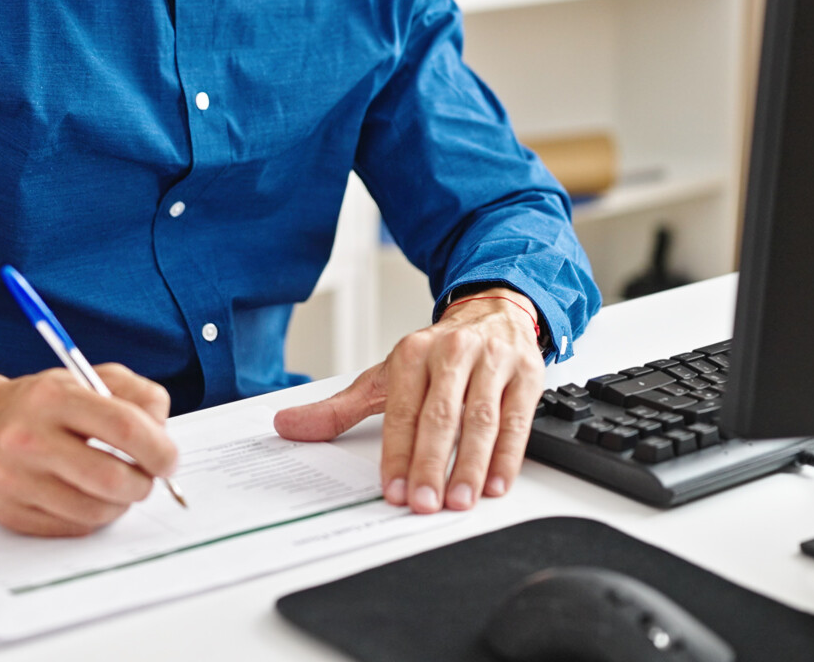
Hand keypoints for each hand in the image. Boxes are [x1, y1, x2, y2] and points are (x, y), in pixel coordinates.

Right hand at [0, 363, 177, 536]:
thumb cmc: (45, 404)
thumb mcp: (89, 378)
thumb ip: (137, 395)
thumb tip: (163, 434)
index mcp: (54, 396)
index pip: (124, 427)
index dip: (158, 448)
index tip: (168, 459)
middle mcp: (28, 437)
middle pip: (111, 479)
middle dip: (143, 484)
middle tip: (146, 478)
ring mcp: (15, 479)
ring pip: (95, 511)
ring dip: (120, 504)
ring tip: (115, 485)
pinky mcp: (9, 512)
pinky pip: (73, 528)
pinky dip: (92, 517)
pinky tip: (85, 495)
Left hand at [273, 290, 544, 512]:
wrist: (493, 310)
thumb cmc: (437, 353)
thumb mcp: (387, 376)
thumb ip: (340, 409)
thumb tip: (287, 426)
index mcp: (413, 354)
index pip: (402, 411)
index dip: (397, 454)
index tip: (392, 491)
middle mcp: (453, 354)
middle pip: (441, 416)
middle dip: (430, 464)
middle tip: (423, 503)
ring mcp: (493, 363)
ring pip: (481, 420)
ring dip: (471, 465)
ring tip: (459, 500)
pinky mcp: (527, 375)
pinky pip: (517, 421)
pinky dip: (508, 456)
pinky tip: (496, 484)